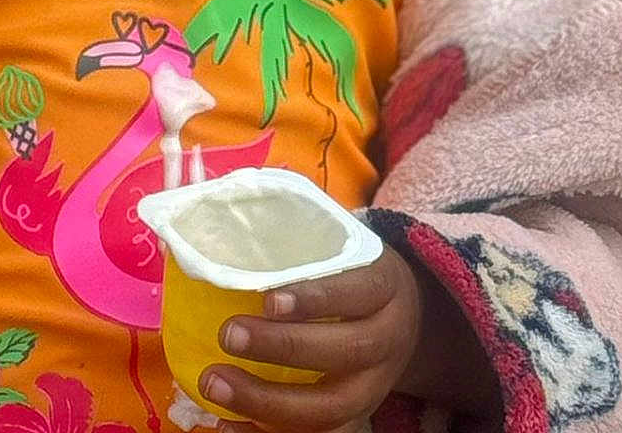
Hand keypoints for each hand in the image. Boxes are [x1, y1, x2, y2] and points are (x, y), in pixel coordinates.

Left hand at [200, 247, 422, 432]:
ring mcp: (373, 387)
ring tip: (214, 383)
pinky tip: (227, 426)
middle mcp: (386, 341)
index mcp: (383, 287)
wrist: (407, 315)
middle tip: (228, 334)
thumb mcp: (340, 244)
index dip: (313, 298)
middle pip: (344, 351)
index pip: (354, 292)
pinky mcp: (355, 416)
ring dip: (268, 402)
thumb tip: (218, 210)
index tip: (267, 298)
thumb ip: (295, 236)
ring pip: (330, 407)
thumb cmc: (351, 269)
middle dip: (282, 347)